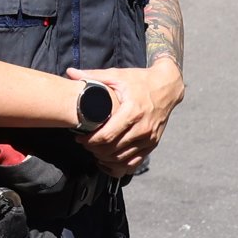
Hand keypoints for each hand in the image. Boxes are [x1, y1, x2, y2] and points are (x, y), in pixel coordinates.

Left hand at [67, 62, 180, 179]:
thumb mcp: (118, 75)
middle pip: (112, 150)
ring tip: (94, 150)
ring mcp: (149, 138)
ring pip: (122, 158)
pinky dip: (119, 164)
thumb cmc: (140, 81)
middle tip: (85, 144)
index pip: (107, 136)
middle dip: (94, 150)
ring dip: (105, 158)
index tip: (80, 138)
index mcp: (133, 112)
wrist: (167, 87)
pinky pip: (134, 163)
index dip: (90, 140)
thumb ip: (93, 76)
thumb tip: (70, 72)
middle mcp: (143, 128)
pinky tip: (109, 158)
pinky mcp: (152, 144)